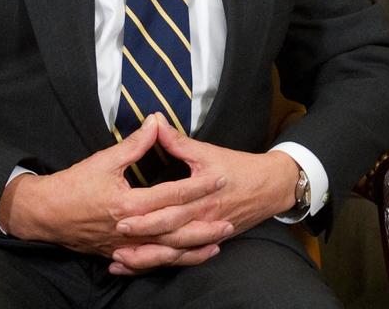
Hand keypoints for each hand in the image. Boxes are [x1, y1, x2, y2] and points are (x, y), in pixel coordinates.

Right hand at [0, 114, 232, 272]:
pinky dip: (171, 261)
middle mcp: (130, 229)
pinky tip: (186, 257)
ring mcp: (125, 246)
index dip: (197, 186)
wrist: (43, 215)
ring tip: (218, 242)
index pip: (172, 195)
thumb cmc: (72, 186)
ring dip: (193, 249)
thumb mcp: (104, 160)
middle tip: (229, 220)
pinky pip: (151, 262)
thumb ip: (135, 144)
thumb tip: (156, 121)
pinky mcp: (119, 254)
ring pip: (166, 251)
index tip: (219, 178)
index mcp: (128, 204)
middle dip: (204, 225)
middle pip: (175, 230)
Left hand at [109, 125, 301, 273]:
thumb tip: (155, 122)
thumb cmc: (239, 168)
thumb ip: (178, 141)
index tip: (121, 212)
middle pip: (171, 229)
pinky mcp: (212, 241)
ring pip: (176, 249)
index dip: (147, 208)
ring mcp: (209, 231)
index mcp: (203, 191)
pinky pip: (185, 256)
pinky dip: (164, 262)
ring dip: (150, 255)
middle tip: (117, 234)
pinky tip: (143, 265)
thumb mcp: (209, 152)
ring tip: (123, 257)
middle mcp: (205, 215)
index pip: (171, 201)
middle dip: (143, 233)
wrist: (271, 187)